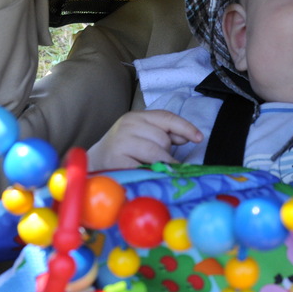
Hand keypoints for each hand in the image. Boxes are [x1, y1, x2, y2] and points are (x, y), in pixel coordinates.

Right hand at [86, 110, 202, 169]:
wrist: (93, 164)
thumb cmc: (123, 151)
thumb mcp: (142, 136)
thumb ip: (163, 134)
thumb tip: (188, 137)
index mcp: (136, 117)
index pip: (166, 117)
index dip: (185, 127)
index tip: (199, 138)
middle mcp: (128, 125)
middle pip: (163, 138)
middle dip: (166, 151)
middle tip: (153, 159)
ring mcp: (122, 142)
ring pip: (157, 153)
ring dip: (160, 164)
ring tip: (149, 167)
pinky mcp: (117, 160)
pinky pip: (145, 168)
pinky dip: (151, 173)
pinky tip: (146, 174)